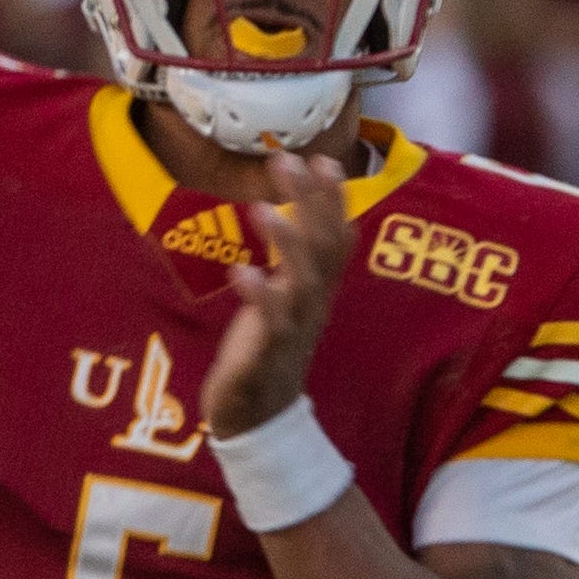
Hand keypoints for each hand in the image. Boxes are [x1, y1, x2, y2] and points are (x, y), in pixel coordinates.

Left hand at [200, 150, 353, 434]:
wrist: (260, 420)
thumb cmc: (268, 349)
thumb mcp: (287, 298)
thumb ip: (295, 257)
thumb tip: (300, 209)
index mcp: (316, 291)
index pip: (336, 237)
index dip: (333, 200)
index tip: (322, 158)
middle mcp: (312, 306)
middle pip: (322, 249)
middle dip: (310, 203)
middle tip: (288, 160)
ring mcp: (292, 331)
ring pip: (301, 283)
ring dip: (286, 243)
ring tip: (263, 208)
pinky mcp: (266, 357)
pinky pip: (270, 325)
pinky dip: (259, 296)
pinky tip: (241, 271)